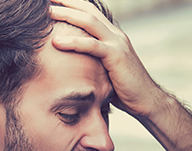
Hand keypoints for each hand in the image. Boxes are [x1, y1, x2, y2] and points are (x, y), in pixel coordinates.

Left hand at [49, 0, 164, 117]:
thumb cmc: (125, 90)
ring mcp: (117, 43)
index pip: (90, 12)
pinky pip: (92, 45)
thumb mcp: (106, 70)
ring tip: (46, 12)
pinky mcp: (116, 56)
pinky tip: (56, 42)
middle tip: (45, 0)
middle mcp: (116, 35)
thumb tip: (74, 64)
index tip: (52, 2)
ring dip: (66, 14)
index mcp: (113, 36)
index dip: (72, 5)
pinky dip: (73, 42)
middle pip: (88, 10)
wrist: (146, 101)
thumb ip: (94, 61)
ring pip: (89, 21)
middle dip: (66, 2)